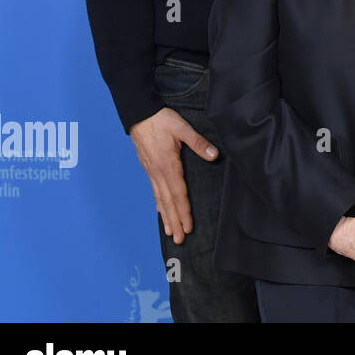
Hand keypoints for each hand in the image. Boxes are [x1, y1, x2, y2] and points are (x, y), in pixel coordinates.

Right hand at [130, 107, 217, 243]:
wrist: (140, 115)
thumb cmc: (162, 120)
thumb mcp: (183, 128)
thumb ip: (198, 143)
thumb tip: (214, 156)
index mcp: (168, 165)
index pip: (178, 193)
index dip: (184, 211)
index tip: (188, 226)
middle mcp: (159, 172)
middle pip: (168, 202)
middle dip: (175, 221)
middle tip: (180, 239)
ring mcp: (152, 172)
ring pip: (160, 199)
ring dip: (166, 217)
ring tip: (171, 233)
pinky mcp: (149, 169)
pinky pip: (155, 192)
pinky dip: (159, 205)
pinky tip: (161, 213)